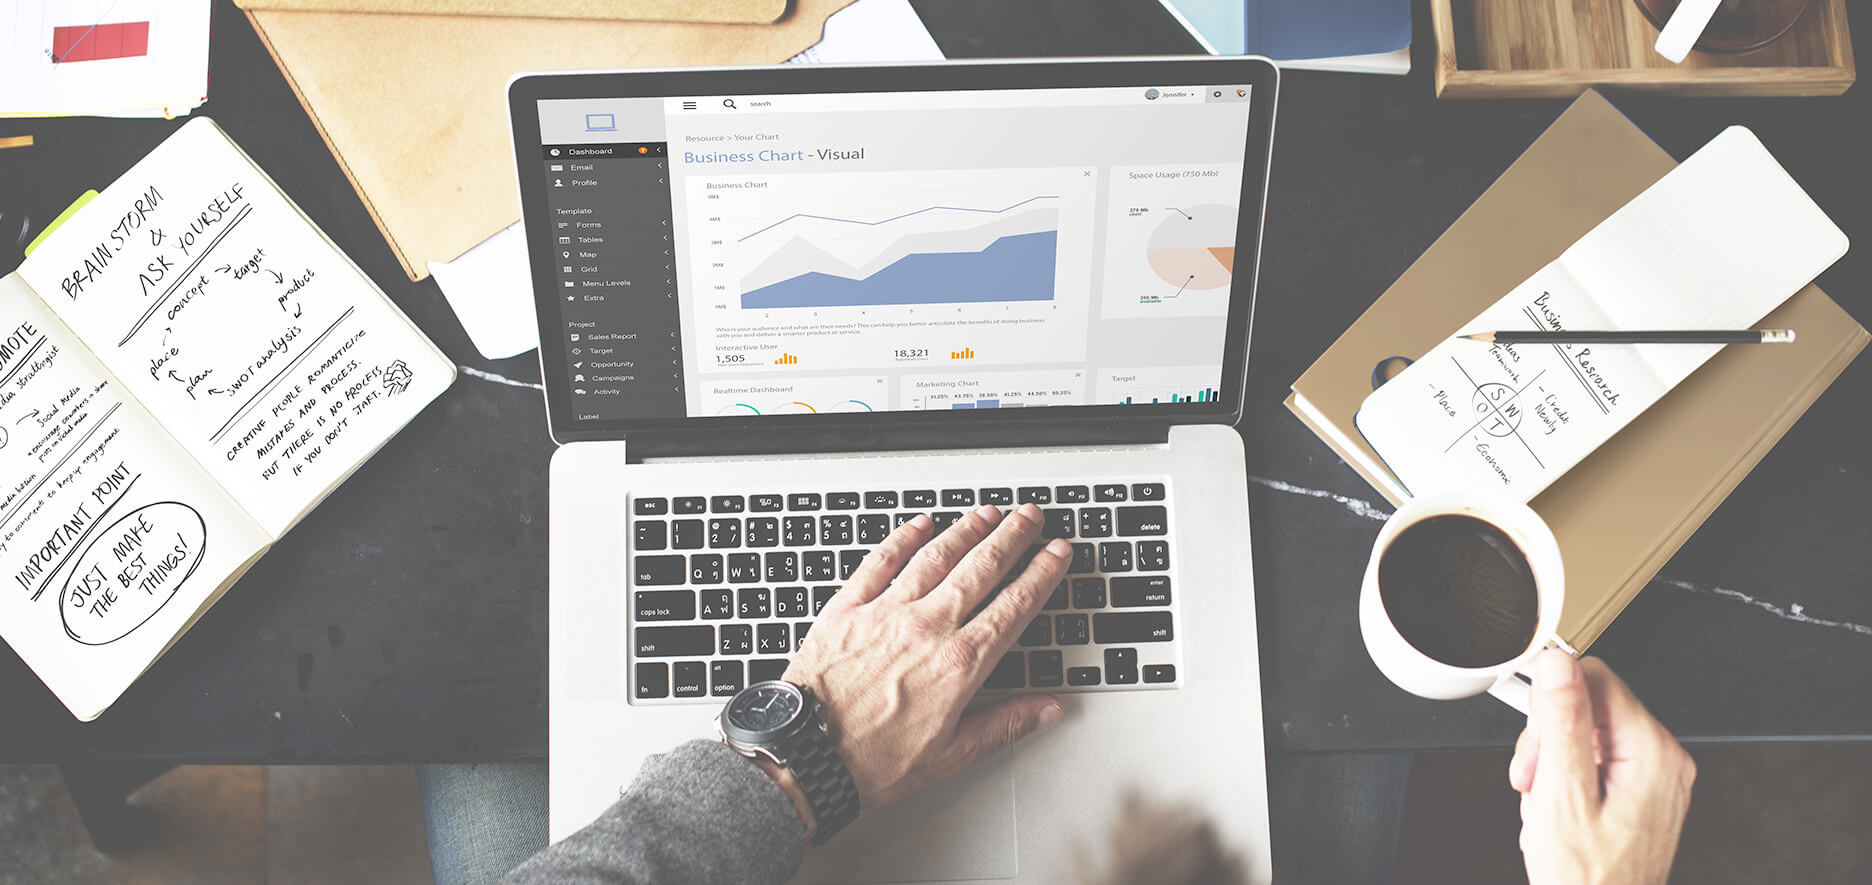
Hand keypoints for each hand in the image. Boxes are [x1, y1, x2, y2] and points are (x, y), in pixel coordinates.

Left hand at [767, 504, 1069, 834]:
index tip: (1057, 554)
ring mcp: (886, 612)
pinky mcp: (847, 607)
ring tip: (987, 513)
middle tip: (1029, 516)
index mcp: (959, 663)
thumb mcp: (952, 754)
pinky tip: (920, 524)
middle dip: (1012, 537)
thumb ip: (1005, 724)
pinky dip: (903, 537)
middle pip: (981, 568)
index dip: (1042, 573)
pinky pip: (881, 560)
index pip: (1014, 606)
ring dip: (966, 529)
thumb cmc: (873, 760)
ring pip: (936, 555)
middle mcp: (927, 627)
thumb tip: (1047, 710)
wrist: (806, 756)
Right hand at [1509, 650, 1695, 884]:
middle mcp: (1663, 760)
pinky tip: (1556, 807)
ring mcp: (1654, 778)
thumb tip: (1558, 666)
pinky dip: (1565, 778)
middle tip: (1534, 777)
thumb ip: (1561, 724)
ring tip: (1544, 800)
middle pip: (1589, 705)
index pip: (1596, 678)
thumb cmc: (1588, 880)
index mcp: (1653, 753)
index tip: (1532, 733)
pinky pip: (1594, 760)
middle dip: (1548, 738)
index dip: (1551, 701)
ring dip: (1552, 761)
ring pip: (1586, 733)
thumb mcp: (1562, 796)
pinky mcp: (1639, 793)